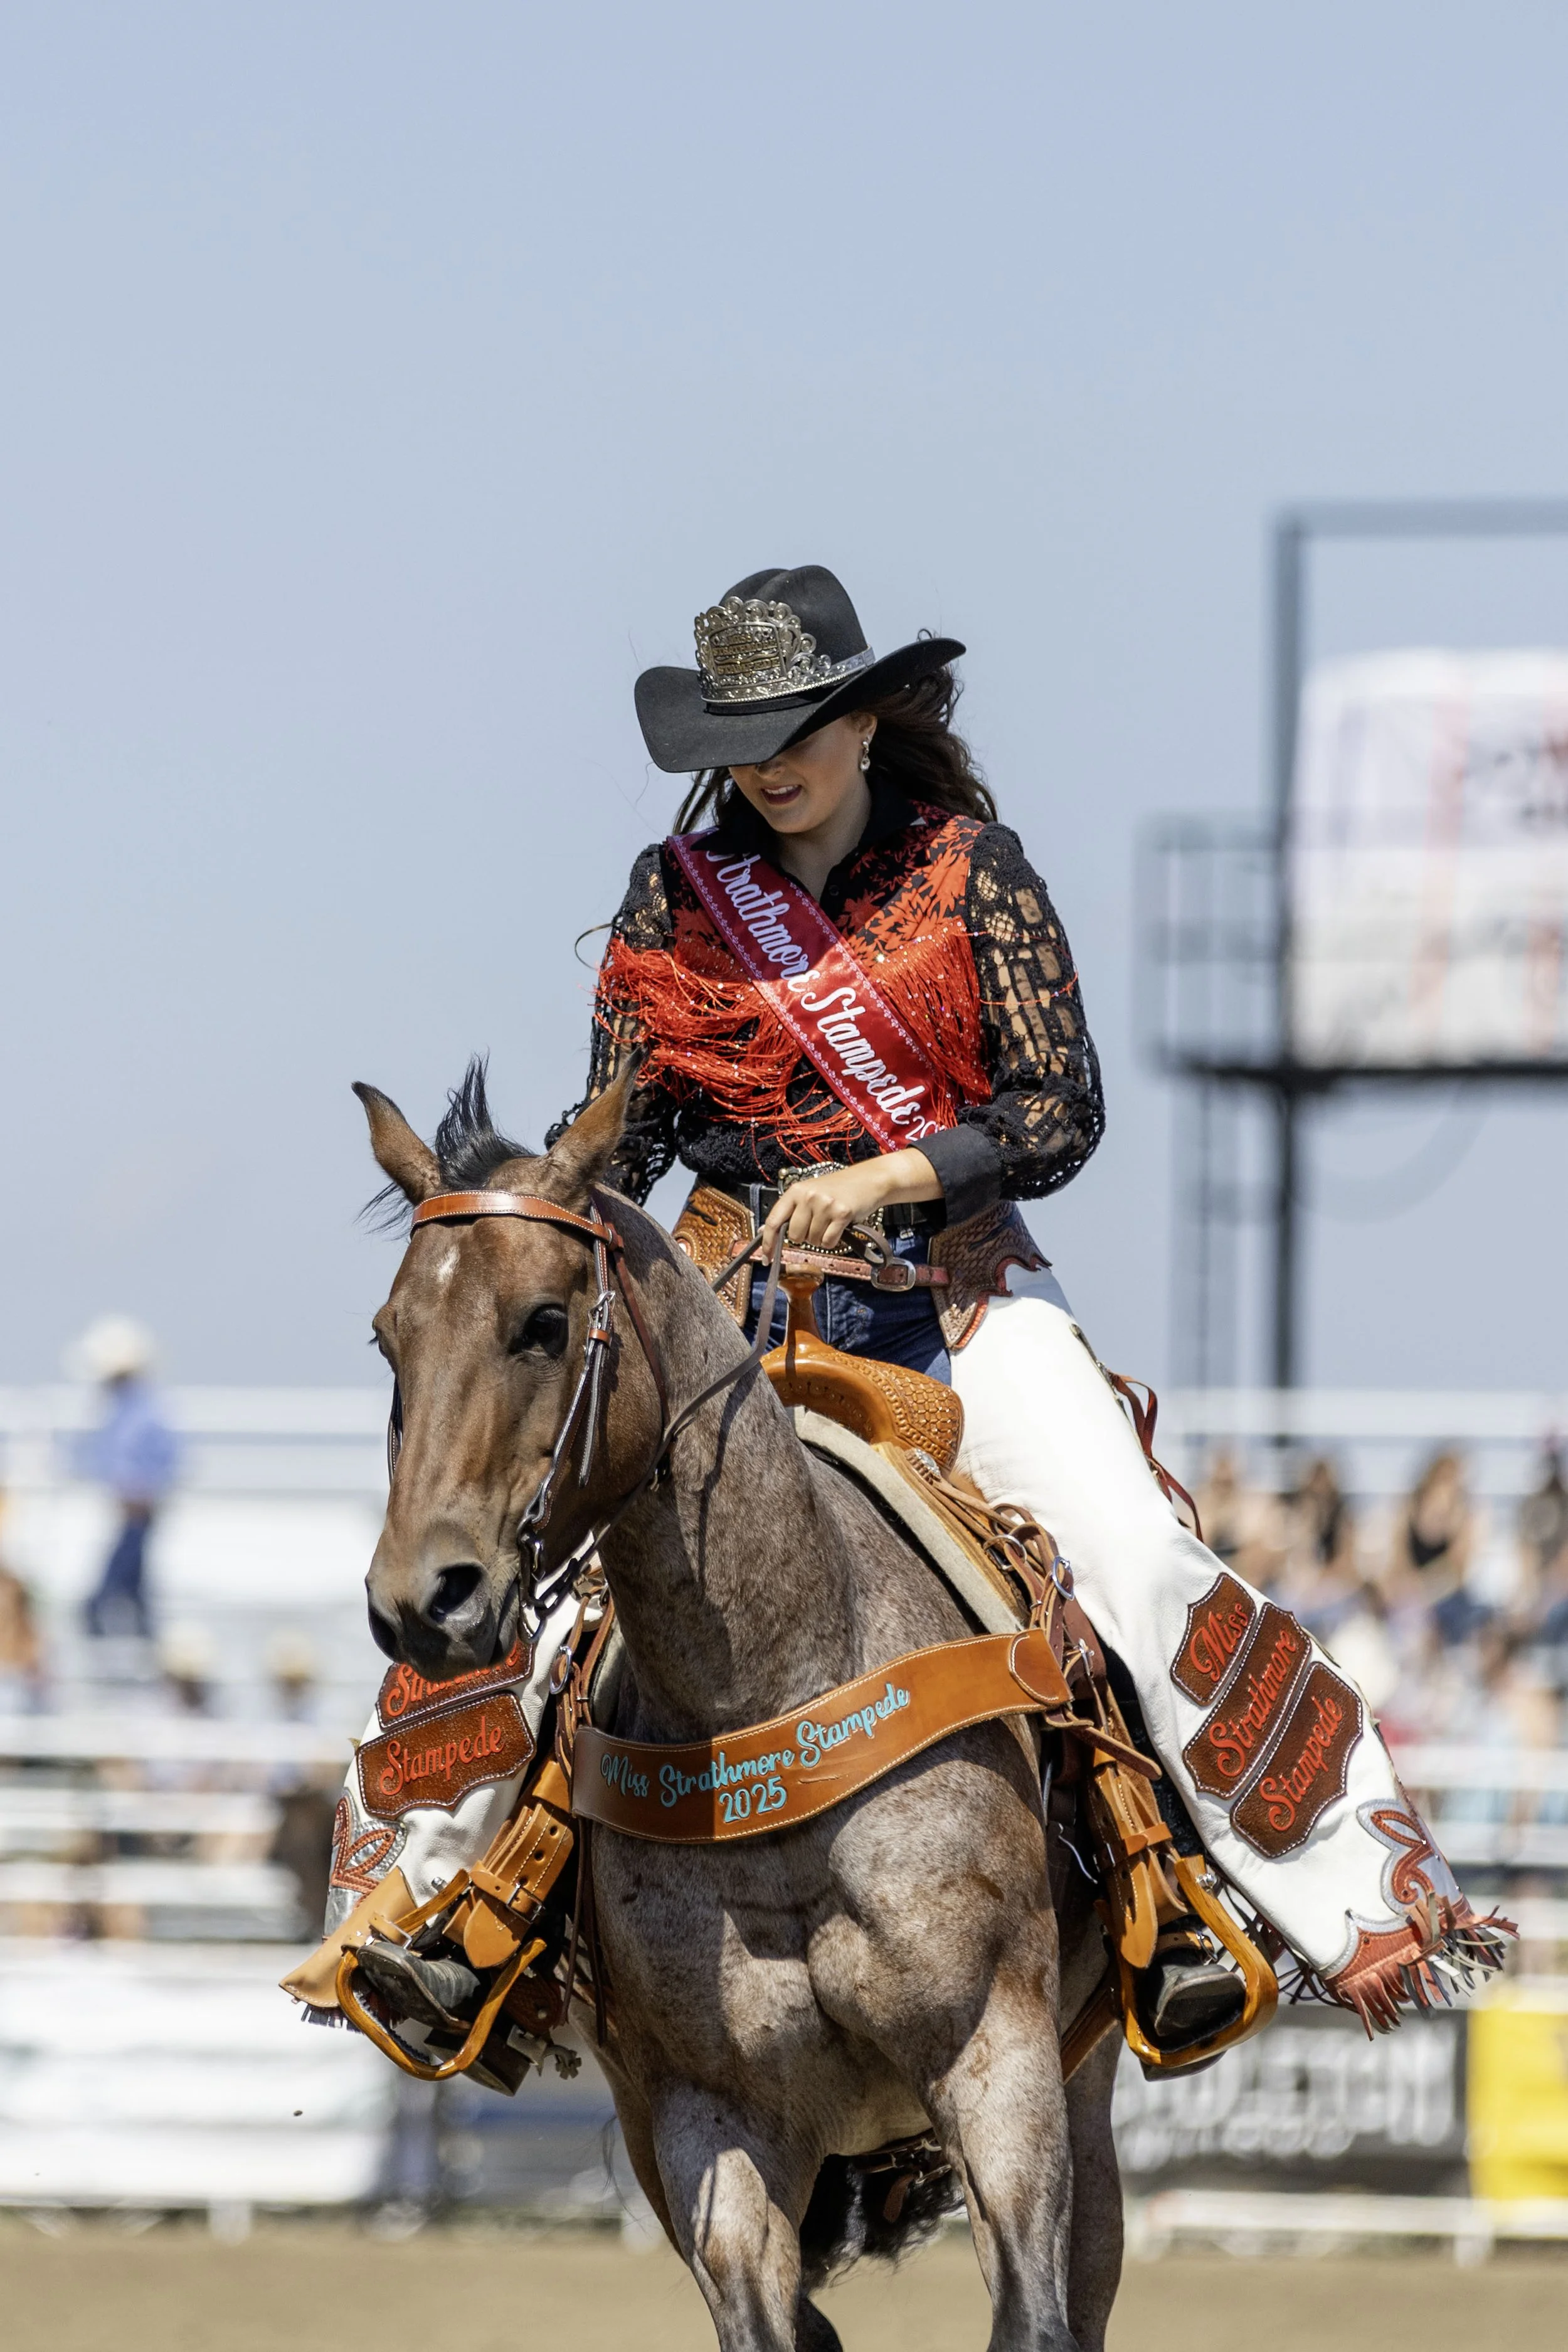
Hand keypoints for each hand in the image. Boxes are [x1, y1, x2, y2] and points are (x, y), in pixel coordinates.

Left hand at [759, 1149, 940, 1251]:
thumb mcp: (810, 1193)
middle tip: (818, 1225)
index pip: (774, 1221)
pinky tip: (840, 1227)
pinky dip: (834, 1240)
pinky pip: (828, 1242)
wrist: (869, 1179)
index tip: (765, 1258)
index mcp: (795, 1191)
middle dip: (805, 1237)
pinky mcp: (841, 1213)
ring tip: (831, 1222)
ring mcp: (825, 1204)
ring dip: (821, 1238)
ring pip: (812, 1240)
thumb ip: (791, 1211)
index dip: (767, 1242)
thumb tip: (766, 1231)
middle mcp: (808, 1196)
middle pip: (795, 1236)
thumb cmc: (838, 1189)